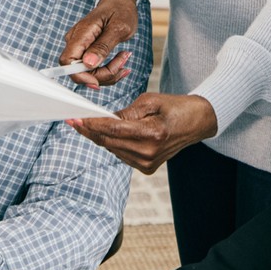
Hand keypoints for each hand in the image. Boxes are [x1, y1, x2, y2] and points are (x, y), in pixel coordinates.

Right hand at [59, 0, 137, 87]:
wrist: (119, 2)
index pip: (68, 61)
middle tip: (123, 64)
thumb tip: (88, 64)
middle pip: (79, 71)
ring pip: (88, 73)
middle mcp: (76, 41)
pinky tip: (121, 63)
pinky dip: (108, 70)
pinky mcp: (86, 52)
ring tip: (125, 59)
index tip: (99, 81)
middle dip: (102, 75)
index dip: (80, 75)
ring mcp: (80, 47)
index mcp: (82, 33)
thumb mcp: (118, 28)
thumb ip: (103, 46)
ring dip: (108, 73)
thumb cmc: (120, 10)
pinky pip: (93, 68)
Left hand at [69, 93, 216, 172]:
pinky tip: (110, 134)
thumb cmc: (174, 107)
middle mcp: (149, 152)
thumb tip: (104, 119)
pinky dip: (113, 144)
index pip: (113, 130)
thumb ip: (126, 112)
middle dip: (90, 131)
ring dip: (101, 138)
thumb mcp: (150, 101)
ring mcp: (148, 163)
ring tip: (90, 125)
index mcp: (153, 133)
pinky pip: (121, 155)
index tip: (76, 119)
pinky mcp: (147, 168)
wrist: (196, 123)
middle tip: (74, 121)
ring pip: (113, 150)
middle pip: (109, 142)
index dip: (92, 125)